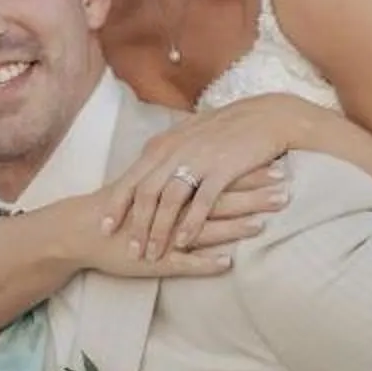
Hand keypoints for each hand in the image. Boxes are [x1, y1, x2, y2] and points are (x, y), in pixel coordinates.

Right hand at [68, 177, 273, 283]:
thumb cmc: (124, 208)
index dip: (249, 172)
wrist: (85, 229)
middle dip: (254, 196)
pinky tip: (227, 263)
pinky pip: (183, 261)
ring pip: (205, 228)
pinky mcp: (156, 258)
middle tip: (287, 191)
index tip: (280, 166)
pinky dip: (205, 262)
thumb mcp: (156, 184)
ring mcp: (166, 234)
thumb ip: (184, 176)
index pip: (220, 175)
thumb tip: (214, 164)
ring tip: (265, 225)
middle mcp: (175, 207)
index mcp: (177, 187)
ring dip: (236, 227)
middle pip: (220, 198)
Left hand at [109, 97, 311, 260]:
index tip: (105, 227)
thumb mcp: (187, 135)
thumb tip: (146, 170)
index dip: (117, 204)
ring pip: (169, 201)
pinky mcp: (222, 169)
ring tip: (153, 254)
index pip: (132, 178)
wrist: (266, 116)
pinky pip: (201, 202)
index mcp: (163, 144)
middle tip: (130, 249)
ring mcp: (198, 160)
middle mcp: (175, 151)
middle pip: (145, 193)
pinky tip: (183, 243)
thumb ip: (166, 153)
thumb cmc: (226, 129)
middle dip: (135, 225)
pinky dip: (190, 224)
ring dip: (159, 230)